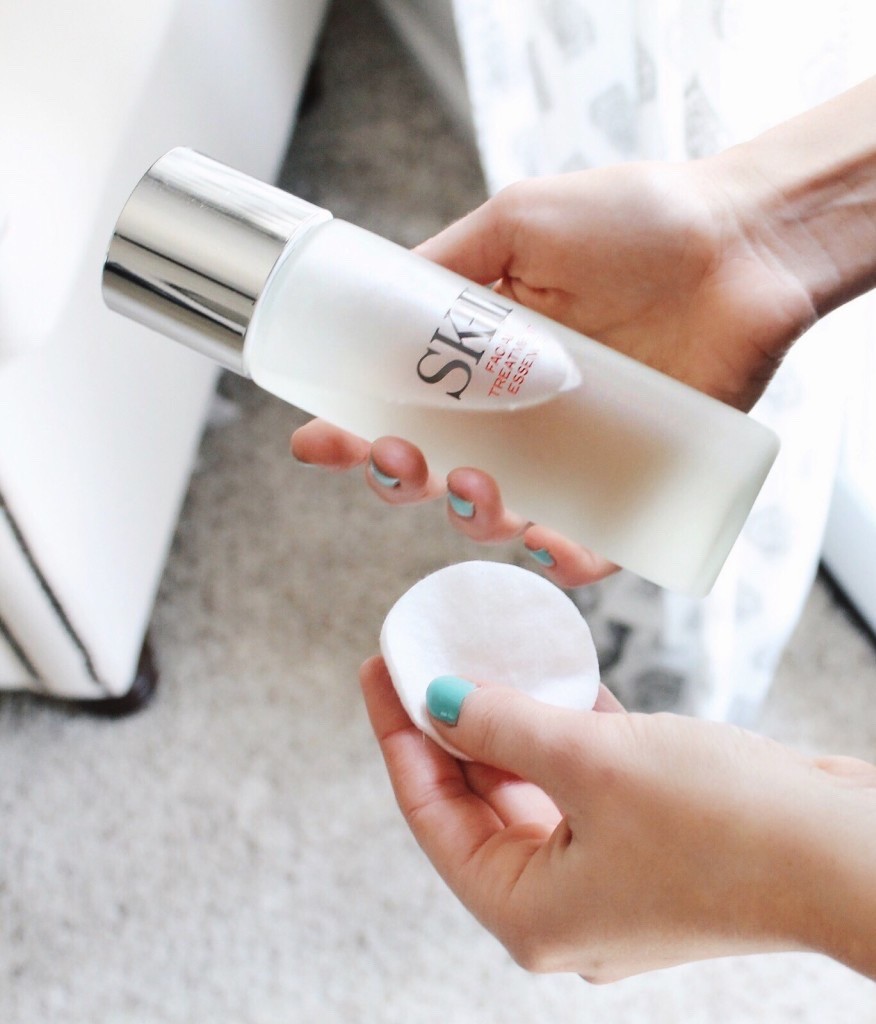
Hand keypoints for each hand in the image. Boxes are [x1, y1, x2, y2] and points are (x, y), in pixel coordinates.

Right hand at [293, 157, 814, 585]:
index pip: (402, 408)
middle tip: (397, 459)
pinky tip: (544, 543)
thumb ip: (448, 264)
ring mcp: (573, 455)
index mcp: (482, 362)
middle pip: (437, 471)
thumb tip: (377, 291)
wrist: (740, 243)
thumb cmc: (636, 221)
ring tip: (475, 486)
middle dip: (397, 480)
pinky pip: (589, 546)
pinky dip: (561, 560)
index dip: (353, 431)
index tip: (316, 440)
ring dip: (468, 518)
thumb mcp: (518, 223)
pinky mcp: (632, 485)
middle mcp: (518, 415)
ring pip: (500, 516)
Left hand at [360, 656, 875, 981]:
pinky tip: (550, 681)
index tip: (379, 671)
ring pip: (531, 790)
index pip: (432, 817)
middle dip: (447, 729)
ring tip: (475, 662)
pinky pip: (583, 785)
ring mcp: (610, 876)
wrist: (852, 854)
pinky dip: (563, 735)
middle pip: (477, 804)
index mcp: (531, 914)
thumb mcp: (592, 763)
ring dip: (507, 727)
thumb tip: (438, 703)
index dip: (399, 736)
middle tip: (420, 660)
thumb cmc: (726, 825)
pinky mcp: (650, 844)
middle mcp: (564, 906)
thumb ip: (504, 728)